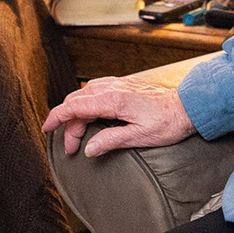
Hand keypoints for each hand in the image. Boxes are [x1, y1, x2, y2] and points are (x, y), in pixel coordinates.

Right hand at [42, 75, 195, 156]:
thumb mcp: (139, 137)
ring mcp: (118, 84)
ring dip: (77, 113)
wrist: (187, 107)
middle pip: (76, 101)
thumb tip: (89, 148)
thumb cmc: (167, 123)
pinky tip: (90, 116)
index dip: (57, 117)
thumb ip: (111, 141)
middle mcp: (113, 87)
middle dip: (68, 123)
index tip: (46, 128)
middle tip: (71, 146)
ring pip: (85, 95)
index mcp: (113, 100)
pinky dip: (86, 103)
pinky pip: (96, 90)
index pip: (75, 106)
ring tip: (79, 134)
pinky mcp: (123, 85)